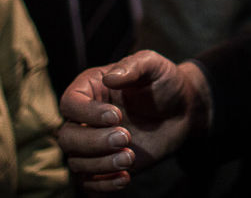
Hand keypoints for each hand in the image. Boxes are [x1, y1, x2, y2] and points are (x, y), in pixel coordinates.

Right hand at [58, 50, 212, 191]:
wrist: (182, 109)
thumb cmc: (164, 82)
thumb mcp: (153, 65)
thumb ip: (133, 66)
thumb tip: (109, 78)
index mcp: (90, 89)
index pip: (69, 104)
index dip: (87, 113)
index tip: (116, 116)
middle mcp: (85, 118)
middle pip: (67, 137)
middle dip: (94, 141)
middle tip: (126, 137)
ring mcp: (94, 144)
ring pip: (76, 162)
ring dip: (101, 164)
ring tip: (130, 158)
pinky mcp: (104, 165)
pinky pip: (89, 183)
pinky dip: (103, 185)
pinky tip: (125, 178)